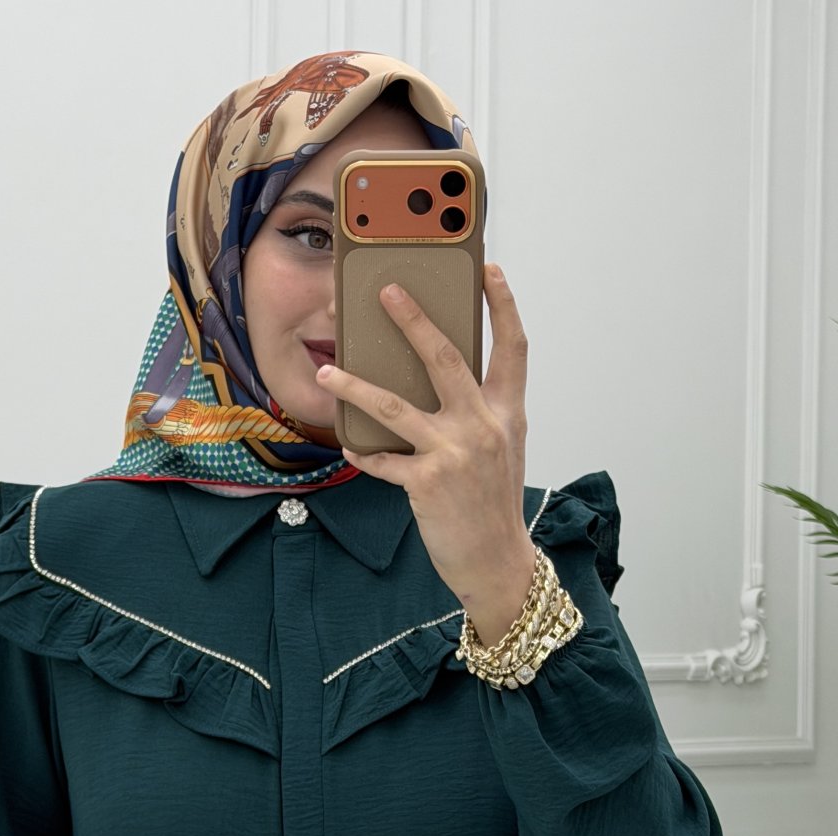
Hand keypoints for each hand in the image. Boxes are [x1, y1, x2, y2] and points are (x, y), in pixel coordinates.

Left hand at [316, 261, 534, 637]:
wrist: (497, 562)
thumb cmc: (493, 505)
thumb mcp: (501, 451)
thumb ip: (480, 413)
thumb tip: (436, 380)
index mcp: (508, 413)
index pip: (514, 347)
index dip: (503, 305)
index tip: (489, 269)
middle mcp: (483, 426)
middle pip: (446, 358)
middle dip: (414, 319)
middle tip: (388, 290)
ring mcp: (454, 453)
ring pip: (395, 406)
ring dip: (355, 385)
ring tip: (327, 370)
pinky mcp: (427, 483)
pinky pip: (384, 460)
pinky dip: (364, 454)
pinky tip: (349, 447)